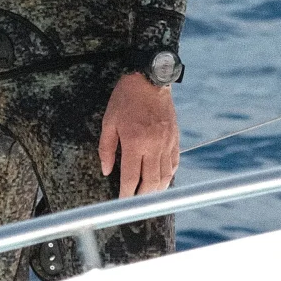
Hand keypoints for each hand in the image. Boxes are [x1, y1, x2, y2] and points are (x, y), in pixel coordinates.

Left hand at [99, 72, 178, 197]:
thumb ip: (106, 148)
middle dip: (141, 197)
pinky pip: (174, 163)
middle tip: (133, 202)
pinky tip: (161, 179)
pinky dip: (168, 175)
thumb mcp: (109, 121)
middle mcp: (153, 146)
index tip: (121, 202)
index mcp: (134, 142)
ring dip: (156, 190)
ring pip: (165, 177)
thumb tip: (107, 170)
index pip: (131, 178)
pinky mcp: (175, 138)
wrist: (150, 78)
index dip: (125, 194)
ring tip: (147, 194)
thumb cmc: (126, 98)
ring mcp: (166, 142)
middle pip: (150, 183)